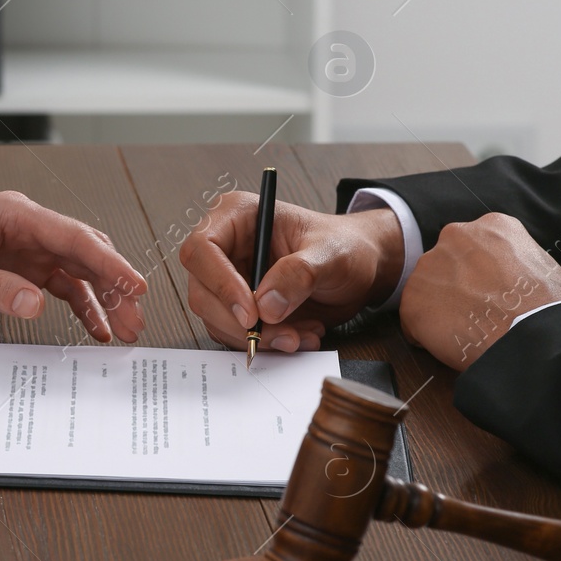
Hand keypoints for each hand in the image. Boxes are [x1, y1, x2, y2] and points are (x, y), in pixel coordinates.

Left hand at [0, 192, 146, 342]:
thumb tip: (36, 306)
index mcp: (18, 215)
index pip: (75, 238)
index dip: (110, 263)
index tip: (136, 285)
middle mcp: (31, 228)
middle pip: (87, 255)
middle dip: (115, 287)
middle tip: (135, 320)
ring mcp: (31, 247)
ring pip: (80, 272)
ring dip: (104, 300)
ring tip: (125, 331)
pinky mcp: (25, 266)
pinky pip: (62, 285)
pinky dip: (81, 305)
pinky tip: (96, 328)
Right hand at [180, 193, 404, 352]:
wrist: (358, 268)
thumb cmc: (344, 246)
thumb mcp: (330, 254)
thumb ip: (300, 274)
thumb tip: (266, 305)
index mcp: (237, 217)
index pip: (202, 249)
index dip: (220, 284)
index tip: (251, 313)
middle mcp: (226, 248)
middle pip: (202, 291)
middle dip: (240, 323)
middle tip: (281, 335)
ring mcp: (229, 279)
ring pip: (217, 319)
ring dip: (257, 338)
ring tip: (300, 335)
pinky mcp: (238, 307)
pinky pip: (236, 334)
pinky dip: (265, 343)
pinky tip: (298, 335)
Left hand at [399, 213, 560, 370]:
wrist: (532, 337)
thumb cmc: (553, 310)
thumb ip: (546, 273)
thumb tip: (556, 286)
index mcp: (494, 227)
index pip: (478, 248)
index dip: (485, 275)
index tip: (493, 293)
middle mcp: (455, 236)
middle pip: (449, 265)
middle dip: (459, 287)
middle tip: (478, 313)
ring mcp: (429, 267)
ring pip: (429, 291)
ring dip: (442, 310)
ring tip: (467, 332)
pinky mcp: (412, 301)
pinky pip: (414, 320)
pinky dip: (427, 335)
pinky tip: (451, 345)